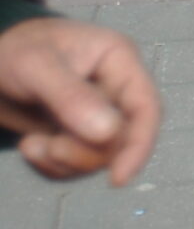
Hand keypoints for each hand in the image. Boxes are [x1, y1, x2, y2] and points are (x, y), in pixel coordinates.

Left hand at [0, 17, 160, 184]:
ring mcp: (96, 113)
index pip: (146, 107)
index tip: (117, 179)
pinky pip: (75, 163)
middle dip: (84, 152)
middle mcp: (115, 88)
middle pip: (121, 138)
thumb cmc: (13, 50)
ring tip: (31, 145)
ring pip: (99, 156)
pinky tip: (29, 146)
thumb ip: (71, 97)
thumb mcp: (37, 67)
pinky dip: (51, 165)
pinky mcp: (74, 133)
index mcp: (119, 61)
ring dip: (64, 160)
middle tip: (49, 147)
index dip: (139, 144)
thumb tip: (108, 134)